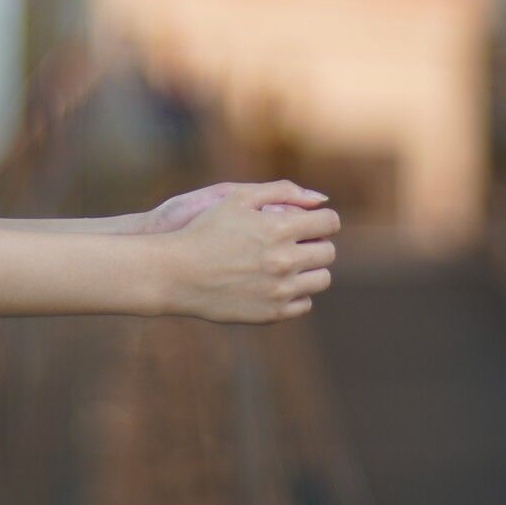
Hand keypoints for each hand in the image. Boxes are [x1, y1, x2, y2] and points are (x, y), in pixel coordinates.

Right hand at [161, 180, 339, 323]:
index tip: (313, 222)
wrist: (176, 273)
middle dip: (317, 243)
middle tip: (299, 242)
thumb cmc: (204, 229)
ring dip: (311, 269)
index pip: (329, 223)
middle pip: (328, 253)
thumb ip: (282, 191)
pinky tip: (278, 282)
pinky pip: (305, 303)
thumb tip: (321, 200)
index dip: (323, 220)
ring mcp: (280, 290)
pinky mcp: (272, 313)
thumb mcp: (237, 197)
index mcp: (279, 229)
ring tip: (290, 263)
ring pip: (322, 279)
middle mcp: (285, 261)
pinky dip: (297, 292)